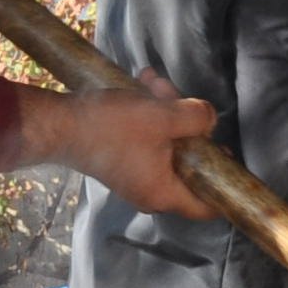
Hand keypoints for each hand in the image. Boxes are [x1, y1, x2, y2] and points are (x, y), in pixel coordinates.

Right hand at [12, 80, 220, 219]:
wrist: (59, 125)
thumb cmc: (111, 128)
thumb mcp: (163, 117)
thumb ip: (197, 119)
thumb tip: (210, 120)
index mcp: (164, 193)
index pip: (207, 207)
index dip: (224, 185)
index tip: (228, 156)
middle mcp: (150, 192)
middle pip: (187, 162)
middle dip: (187, 125)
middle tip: (179, 96)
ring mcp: (134, 176)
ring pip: (166, 144)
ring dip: (165, 110)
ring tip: (153, 81)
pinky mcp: (121, 159)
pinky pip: (147, 140)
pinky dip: (148, 115)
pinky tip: (142, 84)